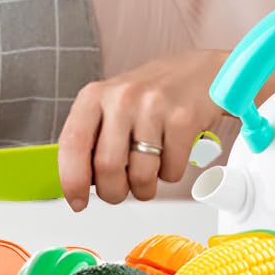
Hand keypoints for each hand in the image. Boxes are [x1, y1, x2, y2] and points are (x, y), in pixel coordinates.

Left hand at [55, 50, 226, 211]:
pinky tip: (169, 156)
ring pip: (141, 175)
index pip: (72, 144)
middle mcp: (122, 98)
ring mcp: (154, 107)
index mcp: (94, 96)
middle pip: (107, 167)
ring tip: (146, 175)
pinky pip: (171, 171)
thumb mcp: (111, 105)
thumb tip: (78, 183)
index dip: (72, 180)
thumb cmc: (151, 95)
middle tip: (118, 192)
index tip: (77, 201)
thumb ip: (92, 139)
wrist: (203, 73)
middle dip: (113, 192)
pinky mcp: (184, 119)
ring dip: (143, 189)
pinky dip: (169, 175)